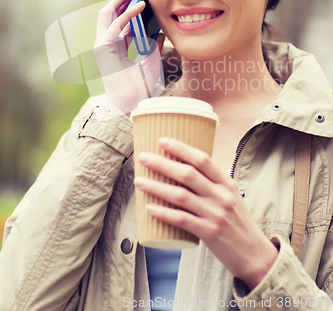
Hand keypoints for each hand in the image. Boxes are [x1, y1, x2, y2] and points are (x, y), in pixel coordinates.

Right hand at [94, 0, 164, 113]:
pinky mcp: (102, 48)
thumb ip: (154, 44)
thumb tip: (161, 30)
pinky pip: (114, 25)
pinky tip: (140, 6)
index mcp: (117, 44)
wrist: (134, 102)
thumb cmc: (142, 85)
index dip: (131, 2)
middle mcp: (107, 42)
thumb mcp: (152, 59)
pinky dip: (126, 14)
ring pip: (108, 13)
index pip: (121, 17)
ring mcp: (102, 44)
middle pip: (112, 10)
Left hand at [134, 137, 277, 289]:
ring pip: (180, 196)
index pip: (202, 160)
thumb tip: (184, 170)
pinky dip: (164, 212)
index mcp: (226, 183)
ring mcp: (215, 214)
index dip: (181, 149)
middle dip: (162, 163)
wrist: (255, 254)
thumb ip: (212, 184)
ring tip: (139, 181)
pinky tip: (149, 208)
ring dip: (156, 187)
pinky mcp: (209, 232)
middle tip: (143, 157)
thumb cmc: (238, 223)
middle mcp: (221, 195)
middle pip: (188, 174)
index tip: (162, 141)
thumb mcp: (231, 197)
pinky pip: (181, 219)